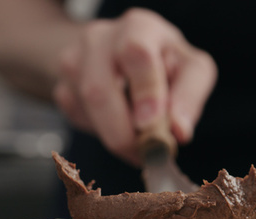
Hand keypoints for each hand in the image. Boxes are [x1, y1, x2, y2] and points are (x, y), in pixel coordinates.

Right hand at [53, 8, 216, 164]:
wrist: (126, 55)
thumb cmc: (168, 64)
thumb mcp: (192, 71)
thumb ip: (189, 97)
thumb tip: (178, 132)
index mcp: (139, 27)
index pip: (136, 53)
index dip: (145, 92)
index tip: (152, 126)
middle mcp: (99, 37)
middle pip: (98, 89)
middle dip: (122, 133)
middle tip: (146, 154)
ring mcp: (73, 60)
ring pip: (86, 110)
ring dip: (115, 135)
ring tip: (140, 138)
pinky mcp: (62, 86)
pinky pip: (78, 119)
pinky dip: (102, 132)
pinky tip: (120, 122)